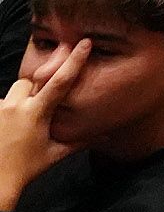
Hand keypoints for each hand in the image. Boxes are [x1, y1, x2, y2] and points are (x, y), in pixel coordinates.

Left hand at [0, 41, 87, 204]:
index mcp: (37, 112)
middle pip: (30, 81)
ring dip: (21, 99)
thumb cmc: (25, 168)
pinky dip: (7, 111)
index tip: (83, 42)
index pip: (60, 81)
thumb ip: (79, 141)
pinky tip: (8, 127)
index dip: (74, 61)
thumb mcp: (55, 154)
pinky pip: (1, 104)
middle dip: (37, 86)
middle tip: (42, 103)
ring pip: (14, 92)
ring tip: (22, 120)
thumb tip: (104, 136)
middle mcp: (16, 106)